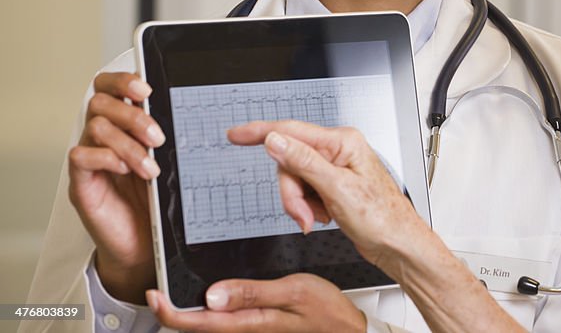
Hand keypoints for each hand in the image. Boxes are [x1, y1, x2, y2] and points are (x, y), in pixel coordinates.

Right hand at [68, 72, 164, 302]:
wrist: (145, 244)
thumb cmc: (157, 200)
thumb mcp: (170, 162)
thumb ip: (169, 137)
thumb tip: (188, 112)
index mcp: (123, 124)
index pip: (109, 86)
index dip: (123, 80)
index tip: (146, 90)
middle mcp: (103, 137)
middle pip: (100, 102)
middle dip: (132, 115)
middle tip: (157, 138)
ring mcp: (90, 159)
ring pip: (95, 127)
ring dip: (127, 143)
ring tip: (149, 167)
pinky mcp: (81, 182)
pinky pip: (80, 156)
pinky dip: (105, 157)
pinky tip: (124, 170)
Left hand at [145, 274, 366, 331]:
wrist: (348, 329)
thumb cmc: (327, 310)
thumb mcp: (293, 291)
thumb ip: (253, 293)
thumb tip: (212, 295)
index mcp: (250, 323)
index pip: (199, 323)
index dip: (170, 312)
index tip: (154, 294)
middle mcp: (247, 331)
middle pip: (199, 327)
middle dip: (174, 312)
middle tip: (158, 290)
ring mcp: (253, 332)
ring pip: (212, 326)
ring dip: (191, 313)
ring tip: (175, 293)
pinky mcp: (260, 329)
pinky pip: (228, 324)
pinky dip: (211, 312)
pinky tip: (211, 300)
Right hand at [230, 121, 524, 331]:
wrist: (397, 244)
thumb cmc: (382, 218)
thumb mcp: (337, 190)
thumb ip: (303, 163)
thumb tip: (275, 141)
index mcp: (342, 142)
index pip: (291, 131)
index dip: (259, 133)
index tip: (236, 135)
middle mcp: (339, 151)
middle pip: (289, 162)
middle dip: (291, 192)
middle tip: (302, 213)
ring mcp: (336, 169)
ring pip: (295, 180)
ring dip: (299, 204)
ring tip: (317, 219)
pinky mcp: (334, 186)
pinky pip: (305, 193)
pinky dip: (307, 208)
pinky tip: (323, 217)